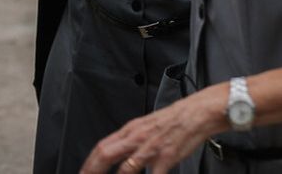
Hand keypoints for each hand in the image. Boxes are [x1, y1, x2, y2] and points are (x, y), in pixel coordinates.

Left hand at [81, 87, 226, 173]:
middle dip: (92, 170)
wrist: (197, 112)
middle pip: (106, 154)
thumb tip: (116, 151)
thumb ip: (131, 139)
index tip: (84, 172)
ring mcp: (151, 148)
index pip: (102, 146)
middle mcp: (137, 137)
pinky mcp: (166, 157)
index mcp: (131, 130)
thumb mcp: (146, 125)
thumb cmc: (174, 120)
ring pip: (126, 168)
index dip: (89, 162)